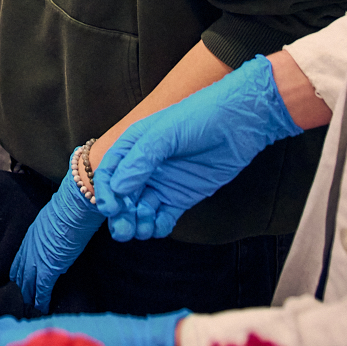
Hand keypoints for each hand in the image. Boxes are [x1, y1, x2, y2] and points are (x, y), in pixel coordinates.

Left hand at [10, 172, 103, 313]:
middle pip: (20, 275)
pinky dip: (41, 300)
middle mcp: (29, 249)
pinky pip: (42, 289)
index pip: (19, 261)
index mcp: (30, 236)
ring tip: (32, 307)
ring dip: (30, 296)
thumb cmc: (70, 207)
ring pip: (28, 284)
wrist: (75, 205)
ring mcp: (37, 259)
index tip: (20, 283)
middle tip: (24, 301)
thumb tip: (58, 238)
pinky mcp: (48, 269)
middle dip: (22, 288)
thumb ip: (51, 232)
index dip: (19, 274)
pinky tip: (43, 307)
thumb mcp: (55, 220)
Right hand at [94, 56, 304, 241]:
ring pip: (141, 210)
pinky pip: (164, 217)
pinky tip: (159, 227)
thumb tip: (117, 189)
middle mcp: (145, 166)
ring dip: (137, 223)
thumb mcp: (166, 133)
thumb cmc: (201, 116)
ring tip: (143, 229)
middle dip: (120, 215)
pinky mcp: (182, 196)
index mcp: (134, 145)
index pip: (109, 172)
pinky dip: (159, 226)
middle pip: (122, 196)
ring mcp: (164, 182)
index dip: (105, 192)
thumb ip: (141, 160)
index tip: (110, 209)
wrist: (240, 121)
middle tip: (124, 230)